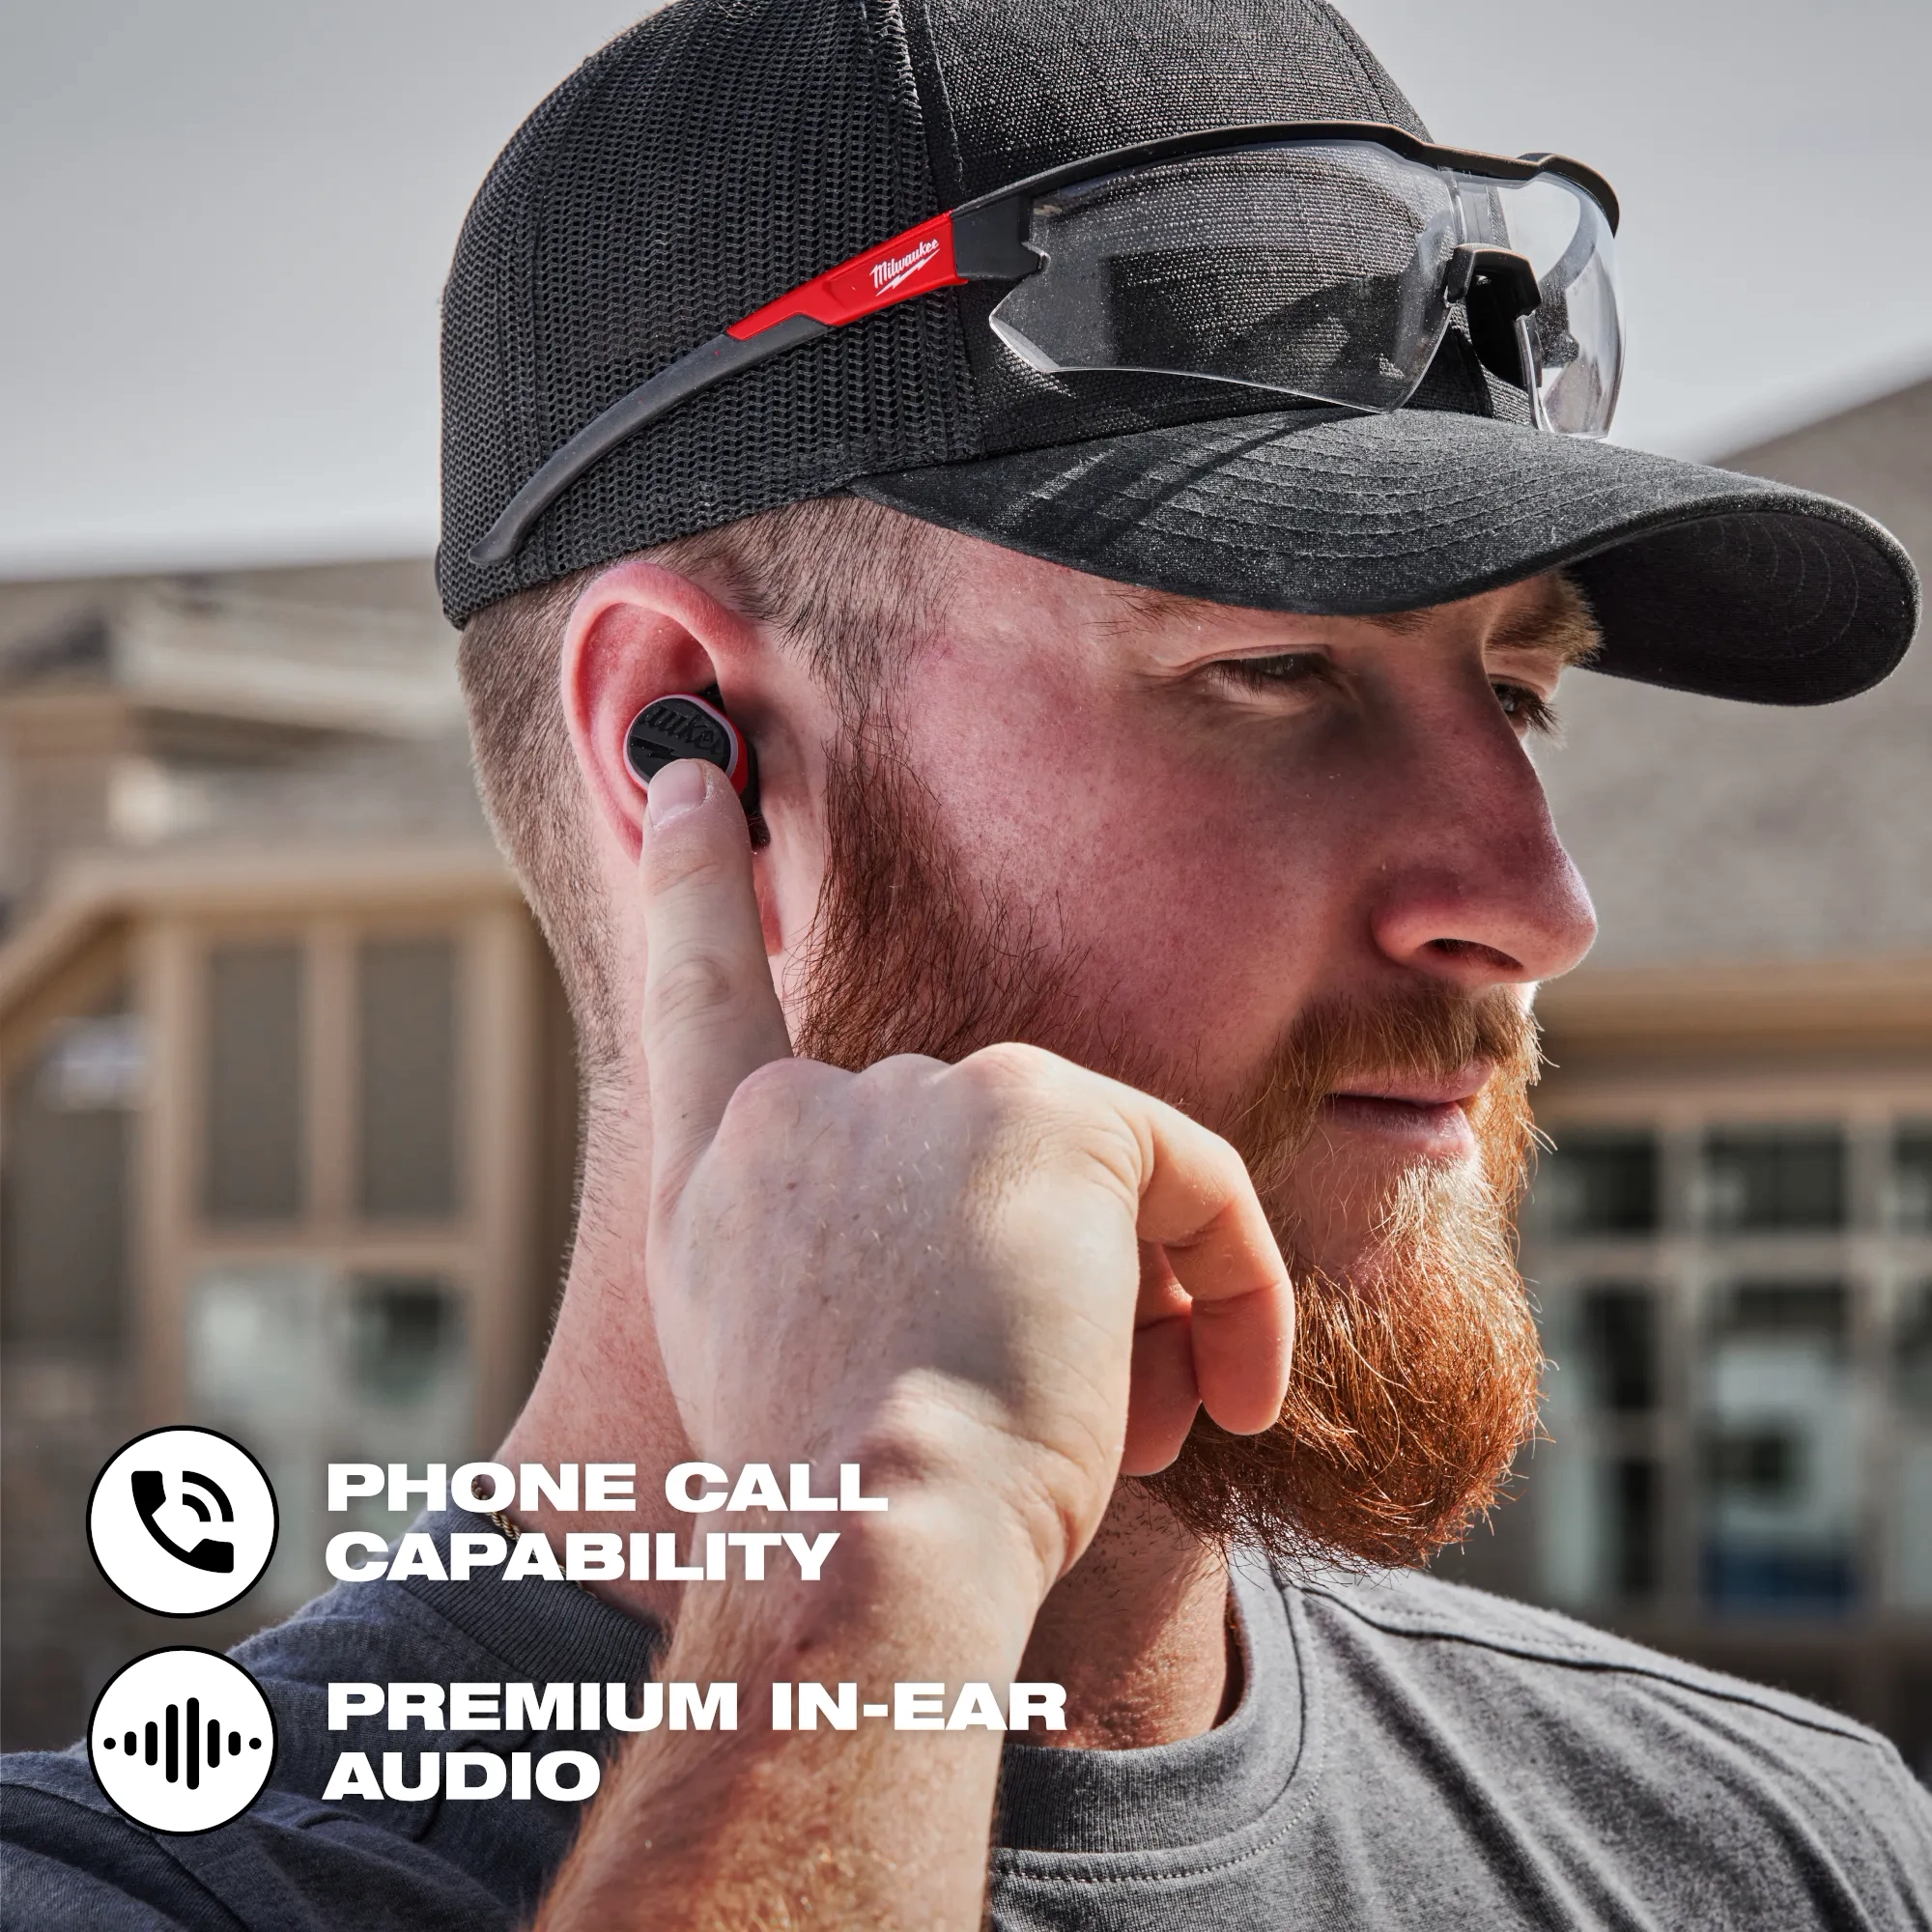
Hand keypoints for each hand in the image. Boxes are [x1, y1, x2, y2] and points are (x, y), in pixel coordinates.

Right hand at [638, 758, 1292, 1613]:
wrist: (869, 1543)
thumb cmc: (833, 1500)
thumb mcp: (770, 1361)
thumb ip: (824, 1247)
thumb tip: (936, 1230)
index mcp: (723, 1168)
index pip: (701, 983)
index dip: (697, 873)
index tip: (693, 765)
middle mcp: (808, 1105)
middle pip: (976, 1145)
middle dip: (1042, 1276)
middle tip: (1080, 1410)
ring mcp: (922, 1097)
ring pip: (1086, 1173)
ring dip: (1131, 1303)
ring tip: (1128, 1430)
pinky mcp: (1045, 1117)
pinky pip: (1186, 1182)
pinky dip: (1231, 1286)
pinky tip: (1227, 1397)